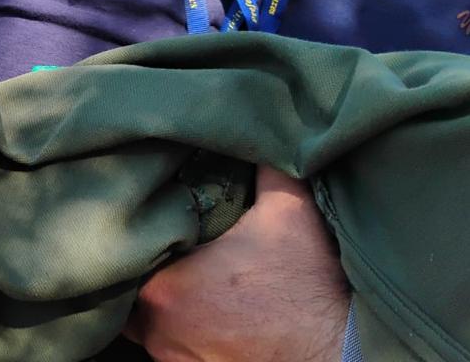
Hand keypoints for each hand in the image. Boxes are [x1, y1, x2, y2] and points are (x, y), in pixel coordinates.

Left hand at [123, 165, 349, 361]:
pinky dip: (186, 333)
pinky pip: (174, 350)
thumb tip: (261, 130)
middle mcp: (156, 331)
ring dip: (166, 306)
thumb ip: (265, 168)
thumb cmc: (310, 287)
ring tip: (195, 283)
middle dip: (149, 272)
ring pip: (149, 325)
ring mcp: (174, 360)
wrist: (343, 353)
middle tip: (172, 252)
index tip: (157, 225)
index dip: (138, 237)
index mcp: (162, 287)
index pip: (125, 255)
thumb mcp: (290, 212)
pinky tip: (210, 315)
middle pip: (131, 292)